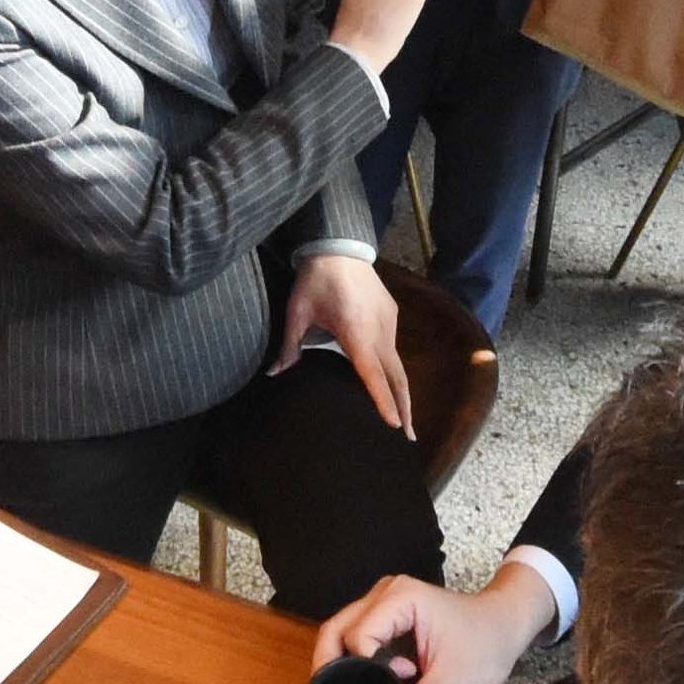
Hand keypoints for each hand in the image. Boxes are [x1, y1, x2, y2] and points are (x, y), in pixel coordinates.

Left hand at [274, 251, 411, 435]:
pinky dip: (395, 370)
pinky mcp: (391, 314)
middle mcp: (378, 331)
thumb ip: (289, 345)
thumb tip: (274, 373)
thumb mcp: (297, 312)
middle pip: (397, 377)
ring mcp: (388, 322)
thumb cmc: (315, 279)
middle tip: (408, 437)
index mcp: (355, 332)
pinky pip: (394, 348)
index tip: (394, 425)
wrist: (339, 245)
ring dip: (402, 391)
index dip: (383, 401)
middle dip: (404, 408)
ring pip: (398, 364)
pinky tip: (391, 383)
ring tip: (403, 418)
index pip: (371, 375)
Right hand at [312, 568, 560, 683]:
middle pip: (336, 628)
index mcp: (401, 599)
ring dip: (339, 663)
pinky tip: (364, 683)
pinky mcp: (386, 615)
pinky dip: (353, 660)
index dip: (365, 668)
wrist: (504, 623)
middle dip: (329, 666)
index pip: (359, 635)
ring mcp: (383, 602)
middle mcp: (384, 594)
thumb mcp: (458, 677)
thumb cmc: (486, 641)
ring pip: (341, 631)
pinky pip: (357, 636)